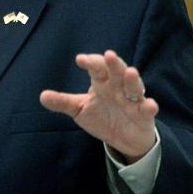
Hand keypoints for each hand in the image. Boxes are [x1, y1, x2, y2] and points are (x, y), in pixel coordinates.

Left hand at [40, 49, 157, 162]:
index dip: (90, 62)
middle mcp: (119, 87)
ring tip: (130, 72)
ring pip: (135, 87)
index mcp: (102, 83)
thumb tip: (42, 96)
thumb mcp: (80, 109)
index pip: (97, 68)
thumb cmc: (102, 117)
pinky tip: (150, 105)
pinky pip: (148, 109)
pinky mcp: (144, 115)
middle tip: (108, 55)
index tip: (79, 59)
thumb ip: (63, 102)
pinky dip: (150, 107)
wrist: (123, 138)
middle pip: (117, 72)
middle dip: (114, 64)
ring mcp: (133, 100)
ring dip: (133, 80)